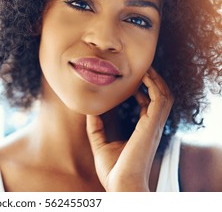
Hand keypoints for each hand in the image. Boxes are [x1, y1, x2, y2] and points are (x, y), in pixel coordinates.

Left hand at [86, 67, 173, 190]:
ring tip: (144, 67)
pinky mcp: (152, 125)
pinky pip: (160, 99)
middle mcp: (151, 126)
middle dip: (152, 80)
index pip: (148, 105)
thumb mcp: (101, 144)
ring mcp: (153, 125)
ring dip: (155, 79)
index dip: (142, 90)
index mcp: (142, 130)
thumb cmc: (114, 171)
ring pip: (164, 95)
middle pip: (159, 97)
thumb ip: (96, 127)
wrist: (120, 185)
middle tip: (140, 68)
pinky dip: (155, 85)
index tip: (130, 80)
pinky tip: (144, 76)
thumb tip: (90, 110)